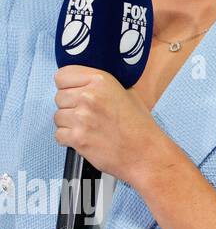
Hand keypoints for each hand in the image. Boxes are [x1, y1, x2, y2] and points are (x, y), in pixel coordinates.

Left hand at [53, 66, 181, 188]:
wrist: (145, 152)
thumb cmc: (139, 125)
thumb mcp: (127, 93)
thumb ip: (102, 86)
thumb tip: (84, 83)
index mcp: (101, 81)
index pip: (63, 75)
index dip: (68, 85)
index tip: (75, 91)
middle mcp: (89, 96)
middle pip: (59, 96)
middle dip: (70, 105)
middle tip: (88, 113)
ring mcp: (81, 118)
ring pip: (57, 116)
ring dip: (69, 123)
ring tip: (89, 127)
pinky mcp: (76, 138)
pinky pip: (59, 134)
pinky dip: (69, 139)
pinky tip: (86, 138)